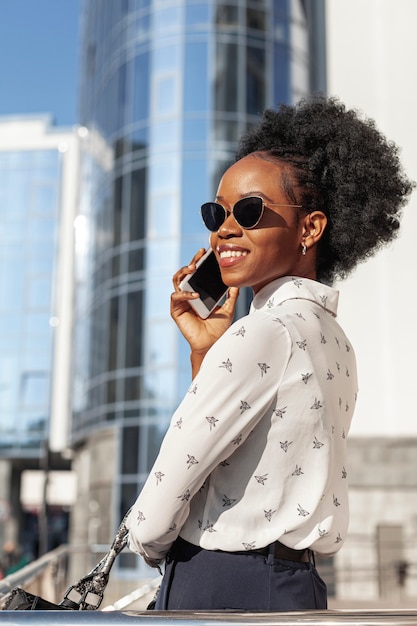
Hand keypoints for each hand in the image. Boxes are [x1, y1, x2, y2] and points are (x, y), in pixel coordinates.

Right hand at [170, 249, 238, 374]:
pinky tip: (195, 295)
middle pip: (185, 273)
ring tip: (193, 268)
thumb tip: (237, 284)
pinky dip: (185, 294)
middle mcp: (188, 295)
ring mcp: (181, 302)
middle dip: (191, 262)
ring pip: (177, 280)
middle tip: (199, 255)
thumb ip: (231, 296)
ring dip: (183, 272)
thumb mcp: (227, 308)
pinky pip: (176, 297)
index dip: (199, 261)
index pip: (196, 273)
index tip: (206, 252)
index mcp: (198, 292)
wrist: (213, 344)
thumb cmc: (218, 329)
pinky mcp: (176, 311)